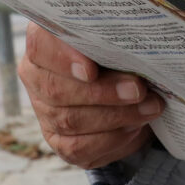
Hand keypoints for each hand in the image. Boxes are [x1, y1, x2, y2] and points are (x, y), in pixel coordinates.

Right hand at [19, 23, 161, 169]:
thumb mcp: (116, 38)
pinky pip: (79, 147)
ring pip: (69, 120)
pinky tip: (134, 127)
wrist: (127, 88)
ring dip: (115, 116)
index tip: (91, 70)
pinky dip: (112, 138)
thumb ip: (114, 37)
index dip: (63, 58)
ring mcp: (44, 111)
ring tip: (148, 108)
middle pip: (55, 89)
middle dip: (101, 92)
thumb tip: (138, 46)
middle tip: (138, 90)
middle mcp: (36, 76)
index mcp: (43, 41)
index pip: (39, 45)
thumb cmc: (118, 53)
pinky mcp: (59, 141)